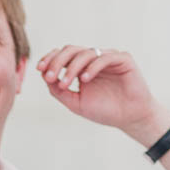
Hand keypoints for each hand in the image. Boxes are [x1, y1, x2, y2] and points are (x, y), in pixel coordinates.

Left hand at [36, 45, 169, 141]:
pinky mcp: (123, 59)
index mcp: (82, 67)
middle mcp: (94, 59)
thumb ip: (59, 91)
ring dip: (72, 67)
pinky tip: (85, 79)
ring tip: (66, 83)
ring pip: (85, 53)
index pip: (63, 55)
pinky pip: (104, 57)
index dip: (50, 59)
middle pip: (71, 50)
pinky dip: (93, 66)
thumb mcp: (76, 103)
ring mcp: (108, 58)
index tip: (40, 69)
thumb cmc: (105, 111)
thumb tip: (44, 78)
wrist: (130, 118)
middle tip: (49, 76)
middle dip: (57, 61)